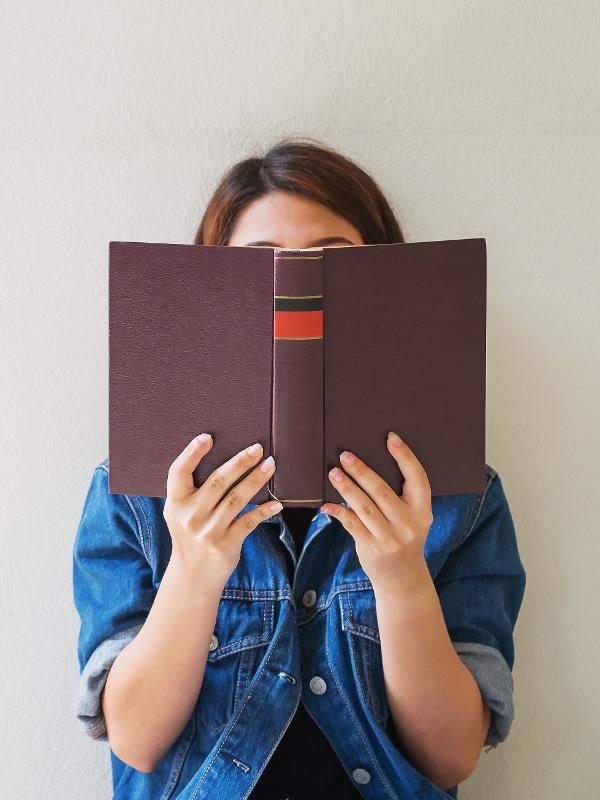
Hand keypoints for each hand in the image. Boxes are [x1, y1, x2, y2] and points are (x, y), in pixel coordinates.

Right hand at [163, 434, 280, 586]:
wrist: (192, 577)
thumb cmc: (190, 536)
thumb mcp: (181, 514)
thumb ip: (193, 491)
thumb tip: (224, 459)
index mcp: (176, 504)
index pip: (178, 472)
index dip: (192, 453)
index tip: (208, 437)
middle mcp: (190, 516)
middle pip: (217, 482)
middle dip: (239, 462)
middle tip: (257, 448)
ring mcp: (208, 531)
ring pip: (236, 499)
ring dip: (256, 480)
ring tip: (270, 465)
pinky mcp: (226, 544)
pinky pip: (248, 522)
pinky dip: (264, 511)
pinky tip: (277, 504)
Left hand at [320, 431, 433, 593]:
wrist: (402, 577)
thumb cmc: (404, 537)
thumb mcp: (414, 518)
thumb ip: (402, 496)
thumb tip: (370, 464)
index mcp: (422, 511)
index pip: (417, 478)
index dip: (405, 456)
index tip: (390, 438)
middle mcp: (408, 523)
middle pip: (382, 490)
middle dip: (362, 471)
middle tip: (345, 455)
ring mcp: (389, 537)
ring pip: (363, 506)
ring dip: (346, 487)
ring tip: (334, 473)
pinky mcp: (371, 547)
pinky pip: (351, 524)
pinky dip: (338, 512)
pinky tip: (326, 505)